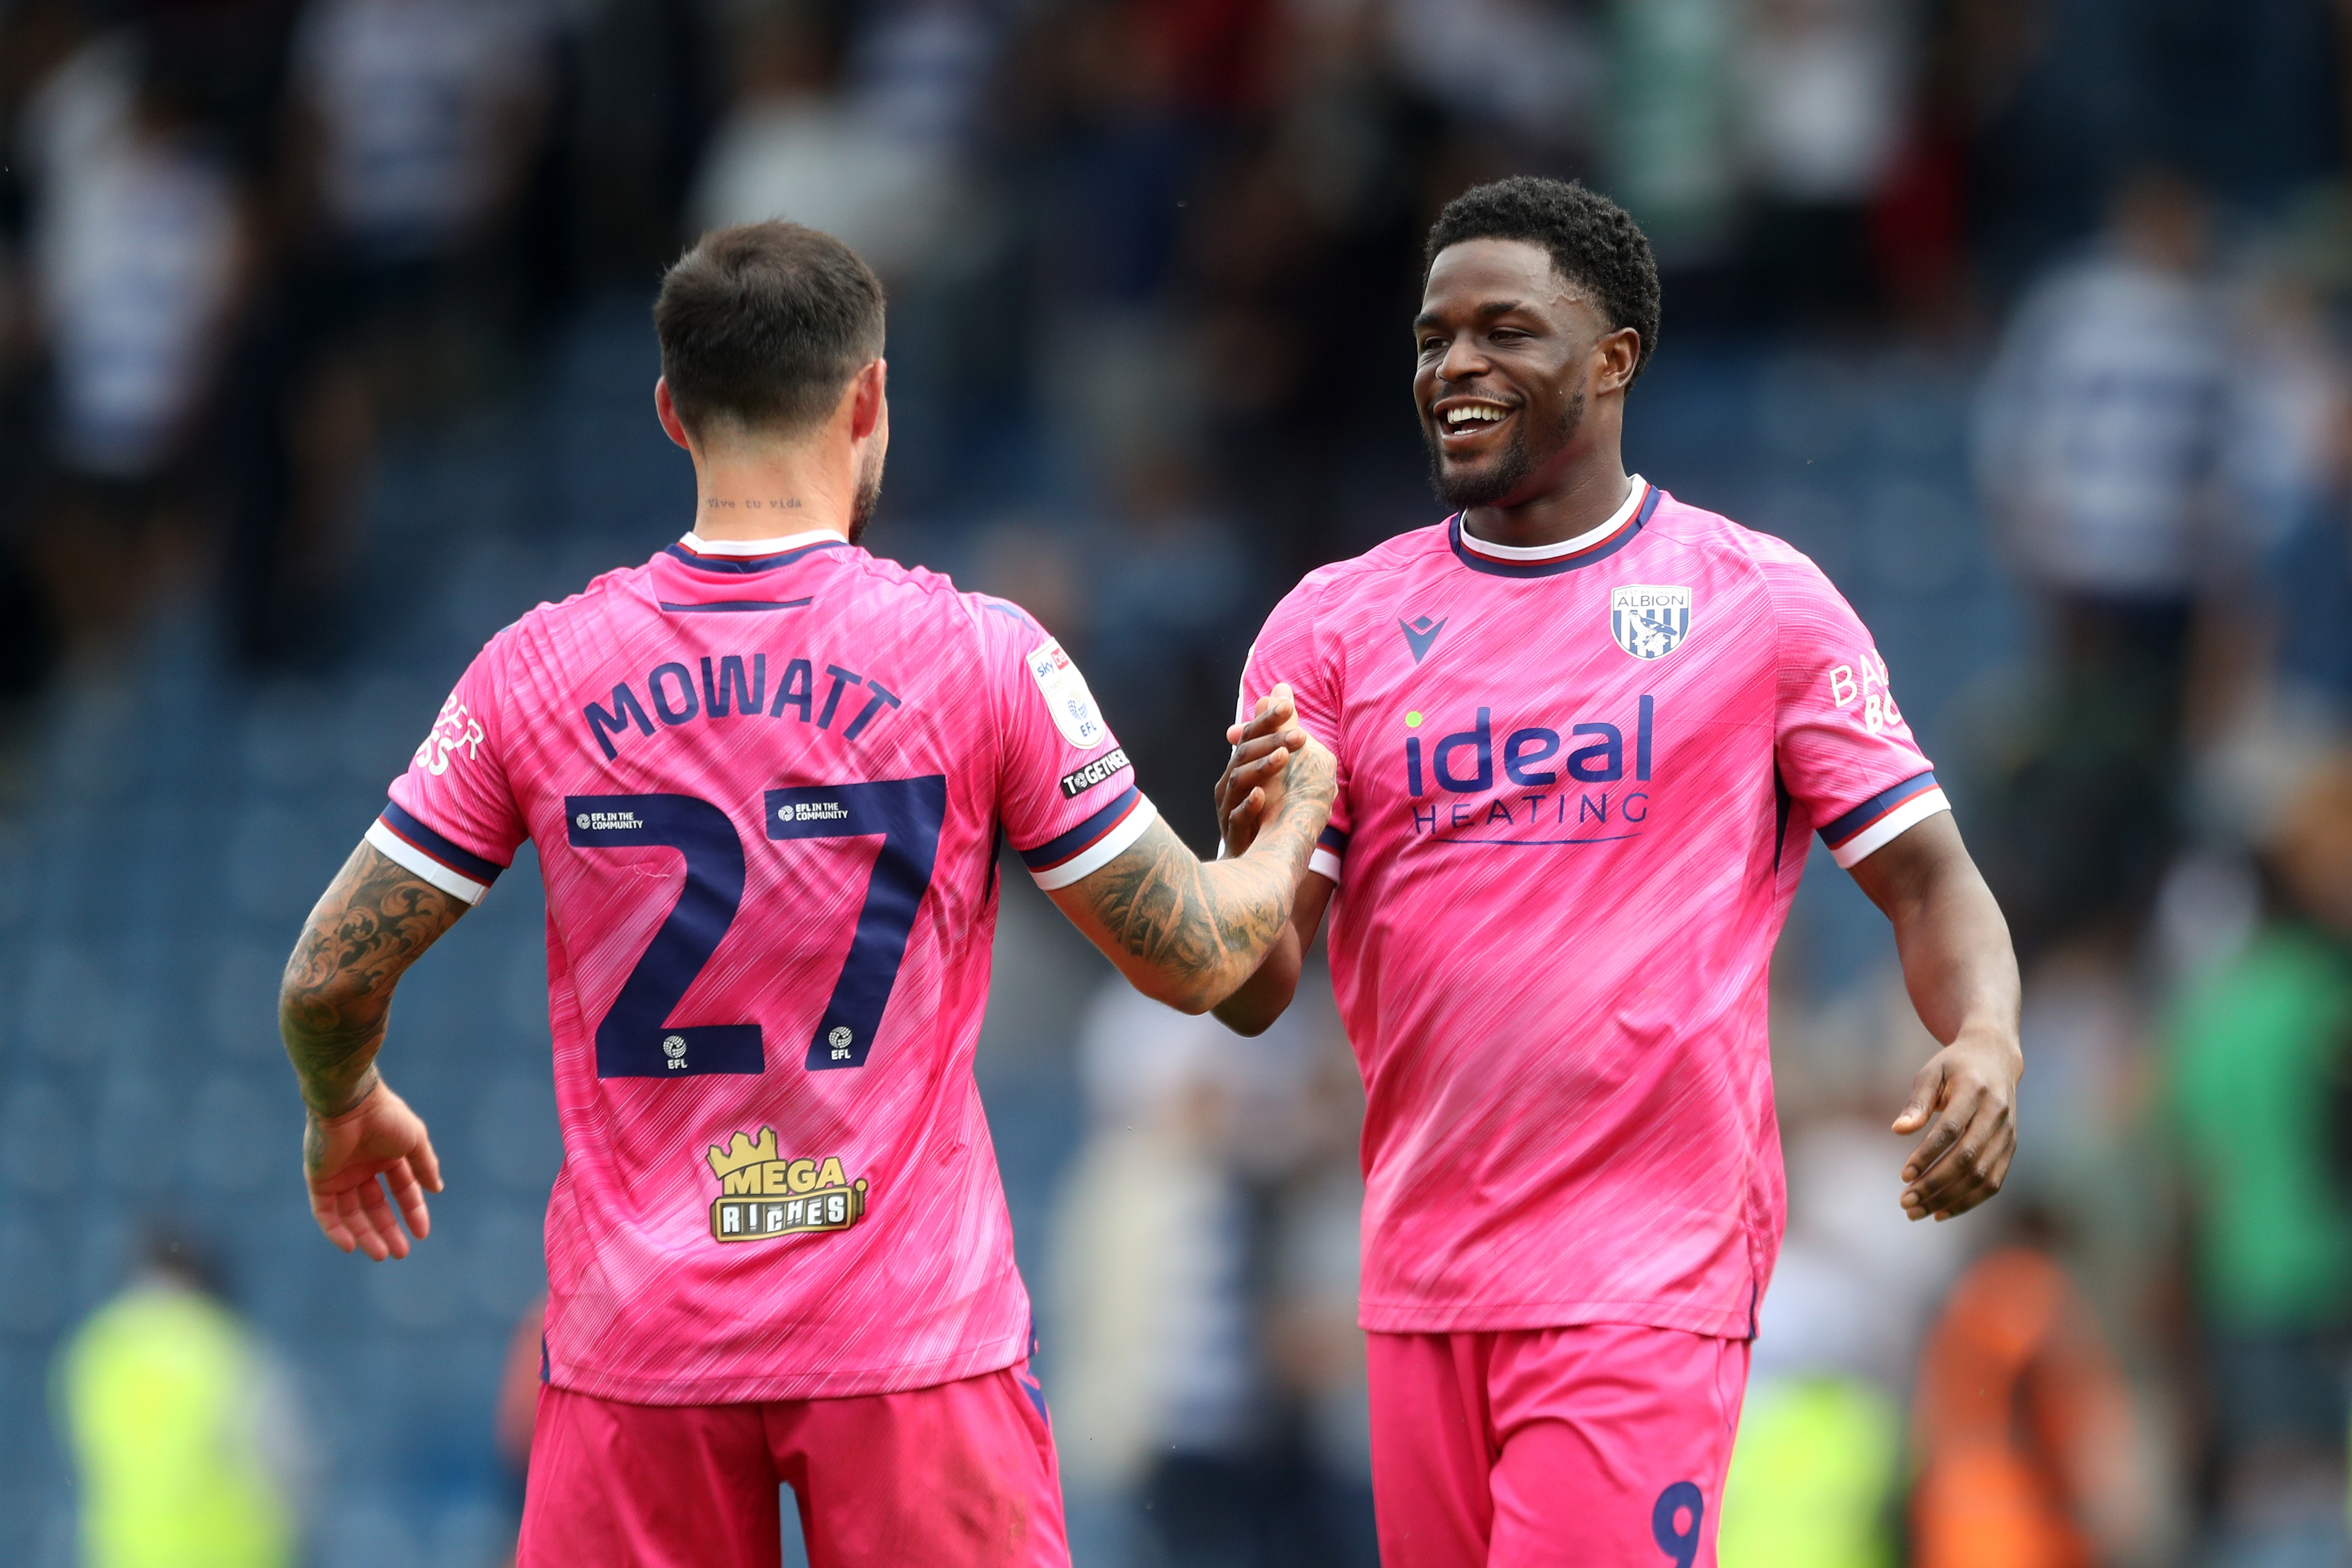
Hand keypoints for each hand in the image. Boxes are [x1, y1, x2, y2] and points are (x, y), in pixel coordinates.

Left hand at [304, 1079, 443, 1259]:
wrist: (350, 1104)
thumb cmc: (386, 1117)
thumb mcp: (415, 1141)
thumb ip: (425, 1166)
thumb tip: (437, 1189)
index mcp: (386, 1156)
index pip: (401, 1189)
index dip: (413, 1211)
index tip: (422, 1233)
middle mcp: (362, 1167)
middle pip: (375, 1207)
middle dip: (388, 1230)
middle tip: (401, 1253)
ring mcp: (339, 1175)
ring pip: (351, 1214)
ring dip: (365, 1235)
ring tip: (382, 1254)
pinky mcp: (319, 1180)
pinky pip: (325, 1212)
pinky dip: (336, 1230)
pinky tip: (351, 1245)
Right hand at [1214, 685, 1309, 858]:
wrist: (1254, 864)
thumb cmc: (1265, 815)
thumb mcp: (1274, 771)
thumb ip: (1277, 733)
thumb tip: (1279, 692)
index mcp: (1238, 767)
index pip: (1249, 736)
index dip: (1267, 719)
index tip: (1288, 703)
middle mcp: (1229, 785)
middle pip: (1243, 754)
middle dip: (1271, 740)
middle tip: (1300, 733)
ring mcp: (1229, 809)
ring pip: (1238, 782)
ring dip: (1262, 768)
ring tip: (1285, 757)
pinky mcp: (1234, 836)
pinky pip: (1237, 818)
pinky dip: (1249, 806)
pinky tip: (1262, 796)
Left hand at [1892, 1027, 2019, 1221]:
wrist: (1995, 1059)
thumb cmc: (1954, 1066)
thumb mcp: (1931, 1072)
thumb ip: (1917, 1101)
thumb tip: (1898, 1130)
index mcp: (1976, 1091)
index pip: (1951, 1130)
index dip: (1928, 1155)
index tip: (1904, 1175)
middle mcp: (1997, 1114)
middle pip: (1967, 1158)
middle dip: (1935, 1184)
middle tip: (1905, 1201)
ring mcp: (2008, 1134)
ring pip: (1981, 1176)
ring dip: (1949, 1198)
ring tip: (1916, 1211)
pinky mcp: (2010, 1148)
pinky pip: (1993, 1182)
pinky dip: (1969, 1201)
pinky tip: (1941, 1212)